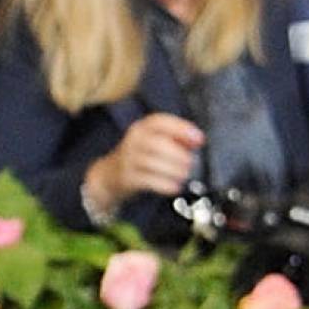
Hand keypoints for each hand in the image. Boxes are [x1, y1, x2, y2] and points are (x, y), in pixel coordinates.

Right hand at [86, 113, 204, 206]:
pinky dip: (164, 185)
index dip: (181, 128)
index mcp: (141, 128)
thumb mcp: (153, 141)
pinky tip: (173, 186)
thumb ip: (175, 139)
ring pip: (153, 163)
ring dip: (173, 171)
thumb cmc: (139, 156)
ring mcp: (128, 160)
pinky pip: (148, 181)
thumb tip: (196, 140)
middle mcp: (133, 141)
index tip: (199, 139)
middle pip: (157, 143)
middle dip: (178, 154)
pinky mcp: (127, 178)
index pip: (160, 122)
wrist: (109, 175)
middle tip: (190, 162)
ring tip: (183, 175)